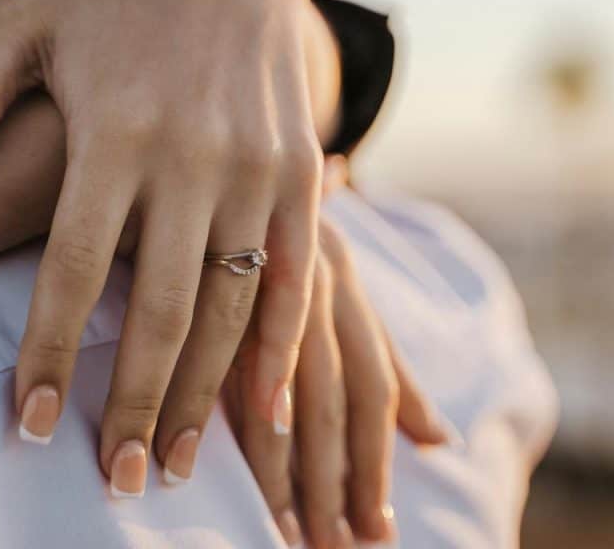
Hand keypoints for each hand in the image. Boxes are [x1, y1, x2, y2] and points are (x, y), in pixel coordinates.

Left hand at [0, 0, 331, 495]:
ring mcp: (256, 170)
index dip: (48, 349)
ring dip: (206, 394)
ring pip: (231, 306)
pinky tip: (266, 410)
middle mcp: (193, 159)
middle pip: (160, 308)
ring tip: (179, 461)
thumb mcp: (21, 24)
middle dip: (136, 403)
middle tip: (120, 478)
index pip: (73, 264)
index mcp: (116, 131)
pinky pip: (295, 277)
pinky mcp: (301, 175)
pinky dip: (281, 348)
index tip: (30, 421)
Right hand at [224, 216, 455, 546]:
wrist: (176, 107)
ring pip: (281, 389)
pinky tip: (200, 463)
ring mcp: (258, 266)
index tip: (378, 527)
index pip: (374, 384)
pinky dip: (207, 410)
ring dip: (278, 470)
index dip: (377, 460)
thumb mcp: (307, 260)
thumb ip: (366, 341)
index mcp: (341, 273)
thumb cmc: (235, 195)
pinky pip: (210, 352)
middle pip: (336, 399)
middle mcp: (313, 271)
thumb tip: (437, 432)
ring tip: (283, 535)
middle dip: (338, 480)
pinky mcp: (196, 259)